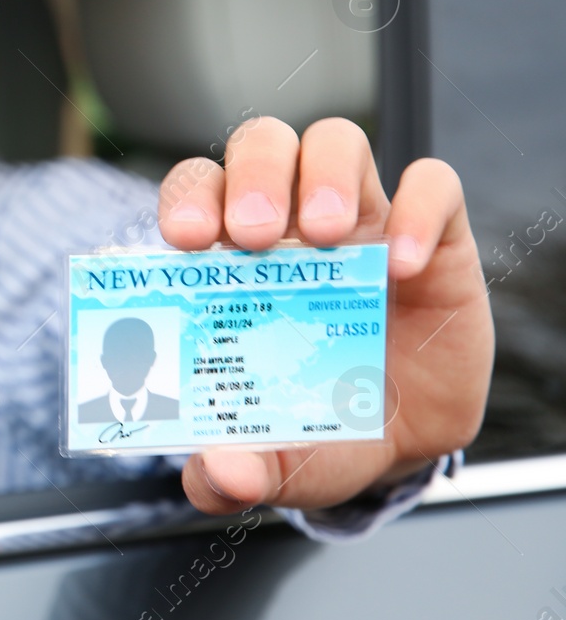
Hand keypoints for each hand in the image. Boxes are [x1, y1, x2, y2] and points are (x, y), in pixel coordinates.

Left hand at [156, 116, 492, 515]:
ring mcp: (363, 222)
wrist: (402, 447)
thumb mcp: (275, 461)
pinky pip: (432, 184)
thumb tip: (217, 476)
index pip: (197, 192)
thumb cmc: (317, 426)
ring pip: (335, 143)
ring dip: (324, 174)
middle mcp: (290, 225)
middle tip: (253, 235)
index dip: (188, 198)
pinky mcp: (434, 235)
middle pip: (262, 146)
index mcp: (232, 259)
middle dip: (252, 175)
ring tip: (325, 236)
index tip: (185, 239)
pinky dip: (418, 208)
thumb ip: (232, 475)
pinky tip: (402, 263)